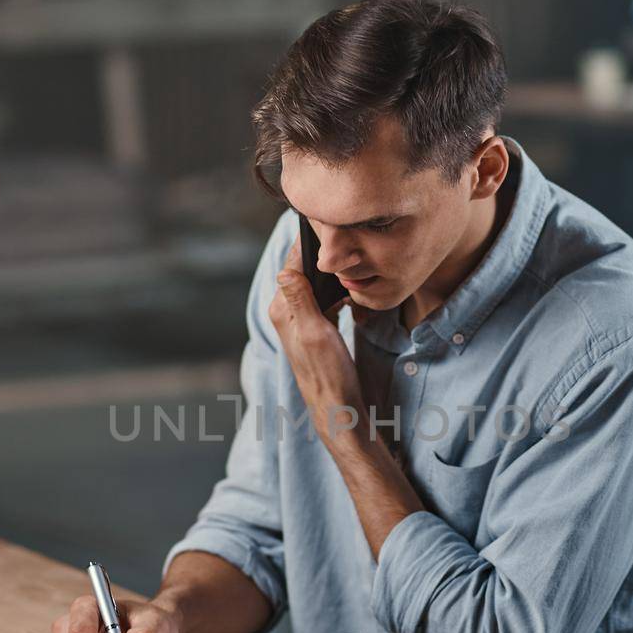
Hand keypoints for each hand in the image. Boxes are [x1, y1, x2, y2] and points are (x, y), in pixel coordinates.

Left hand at [268, 244, 365, 444]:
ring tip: (351, 259)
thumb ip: (300, 299)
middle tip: (347, 239)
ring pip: (315, 284)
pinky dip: (336, 290)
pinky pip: (323, 299)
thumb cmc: (328, 373)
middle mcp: (286, 312)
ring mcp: (300, 320)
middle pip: (303, 271)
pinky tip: (350, 289)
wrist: (338, 406)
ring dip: (331, 273)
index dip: (309, 243)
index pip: (293, 264)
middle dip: (323, 256)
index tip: (328, 225)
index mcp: (282, 309)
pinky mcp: (315, 329)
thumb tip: (286, 268)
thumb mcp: (315, 333)